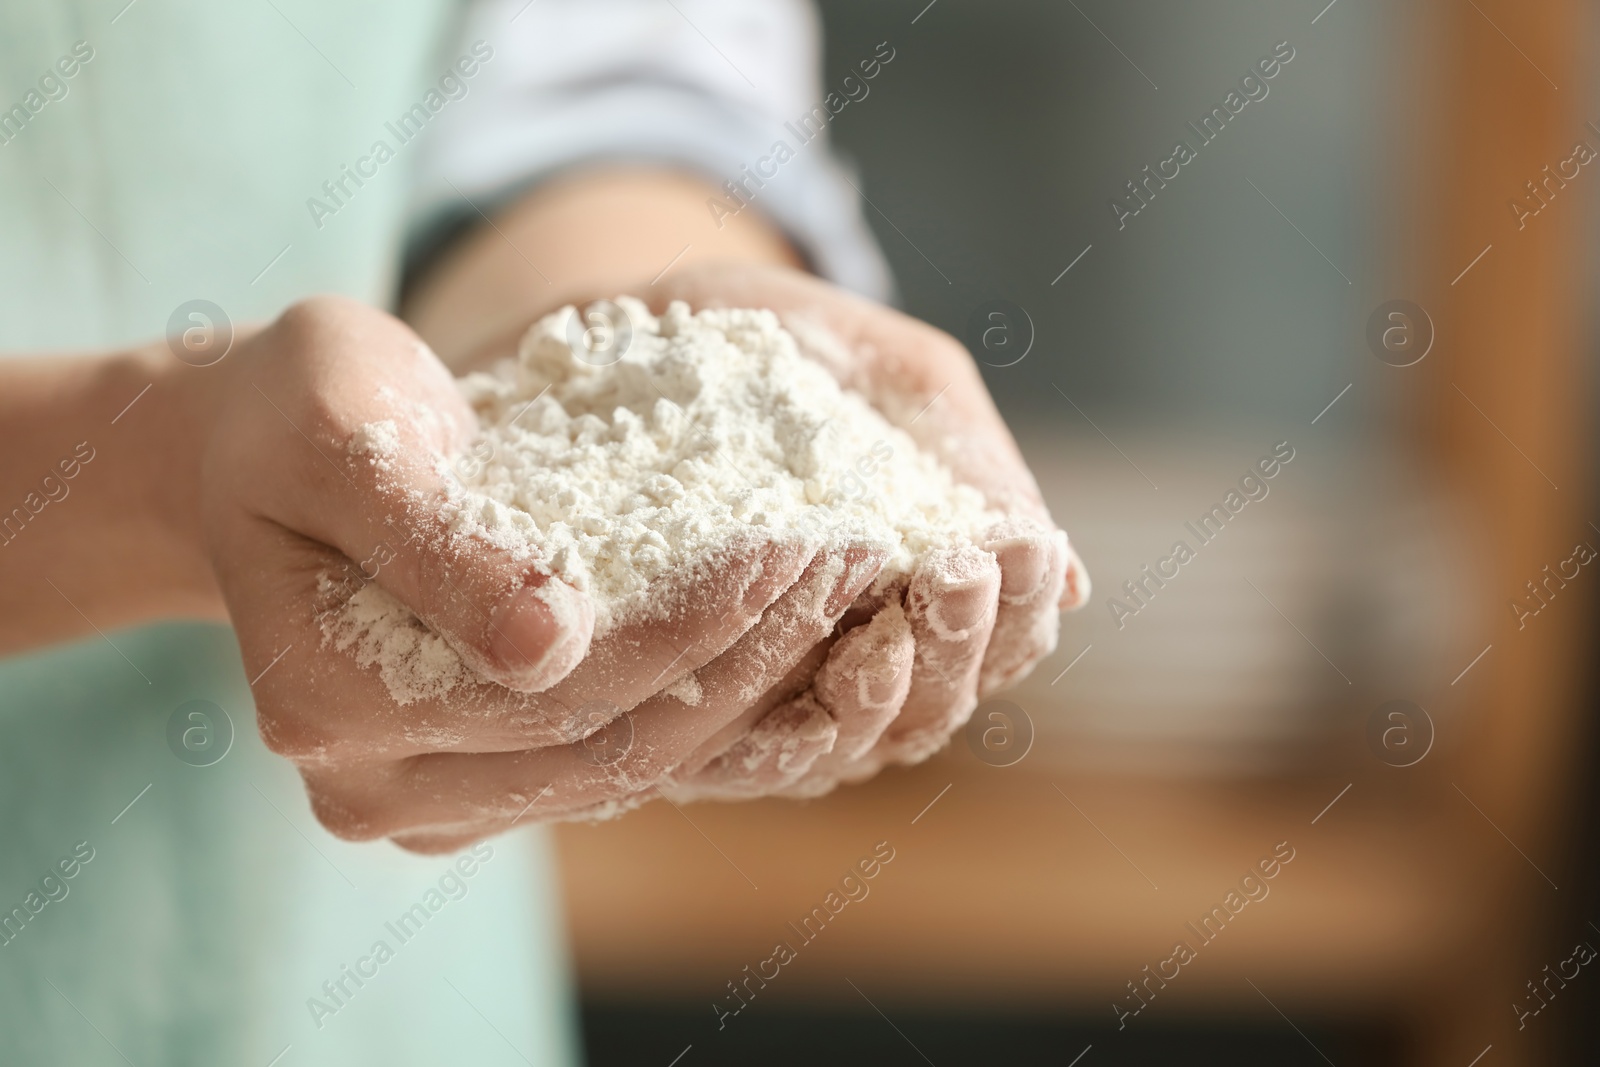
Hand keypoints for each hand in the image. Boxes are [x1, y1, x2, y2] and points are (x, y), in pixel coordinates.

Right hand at [182, 295, 860, 848]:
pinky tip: (793, 628)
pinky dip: (716, 698)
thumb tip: (552, 644)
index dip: (695, 619)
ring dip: (755, 681)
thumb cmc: (294, 415)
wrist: (259, 457)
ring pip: (633, 762)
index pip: (559, 686)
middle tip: (859, 555)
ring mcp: (432, 798)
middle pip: (612, 741)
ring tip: (849, 585)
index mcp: (329, 705)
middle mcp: (377, 787)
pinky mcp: (482, 781)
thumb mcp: (342, 433)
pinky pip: (622, 755)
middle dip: (752, 652)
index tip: (803, 536)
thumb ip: (434, 540)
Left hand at [638, 264, 1088, 800]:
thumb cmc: (769, 345)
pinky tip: (776, 676)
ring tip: (884, 633)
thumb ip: (970, 465)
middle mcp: (847, 662)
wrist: (618, 326)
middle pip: (932, 708)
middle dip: (959, 650)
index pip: (997, 641)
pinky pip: (735, 759)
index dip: (1021, 611)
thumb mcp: (886, 374)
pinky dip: (773, 733)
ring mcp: (763, 697)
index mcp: (915, 594)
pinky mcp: (670, 715)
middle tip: (957, 575)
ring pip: (848, 748)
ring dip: (879, 701)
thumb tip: (1076, 585)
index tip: (1023, 551)